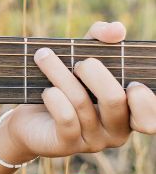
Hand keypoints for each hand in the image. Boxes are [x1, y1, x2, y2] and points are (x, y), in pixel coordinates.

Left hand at [0, 20, 155, 161]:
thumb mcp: (82, 54)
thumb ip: (101, 38)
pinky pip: (65, 118)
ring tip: (43, 56)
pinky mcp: (67, 144)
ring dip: (58, 73)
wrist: (29, 115)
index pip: (151, 115)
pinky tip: (46, 90)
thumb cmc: (64, 81)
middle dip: (92, 72)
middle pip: (114, 99)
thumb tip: (117, 29)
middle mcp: (117, 129)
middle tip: (77, 62)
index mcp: (130, 110)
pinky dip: (54, 97)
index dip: (146, 100)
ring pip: (81, 102)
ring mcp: (94, 140)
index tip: (131, 82)